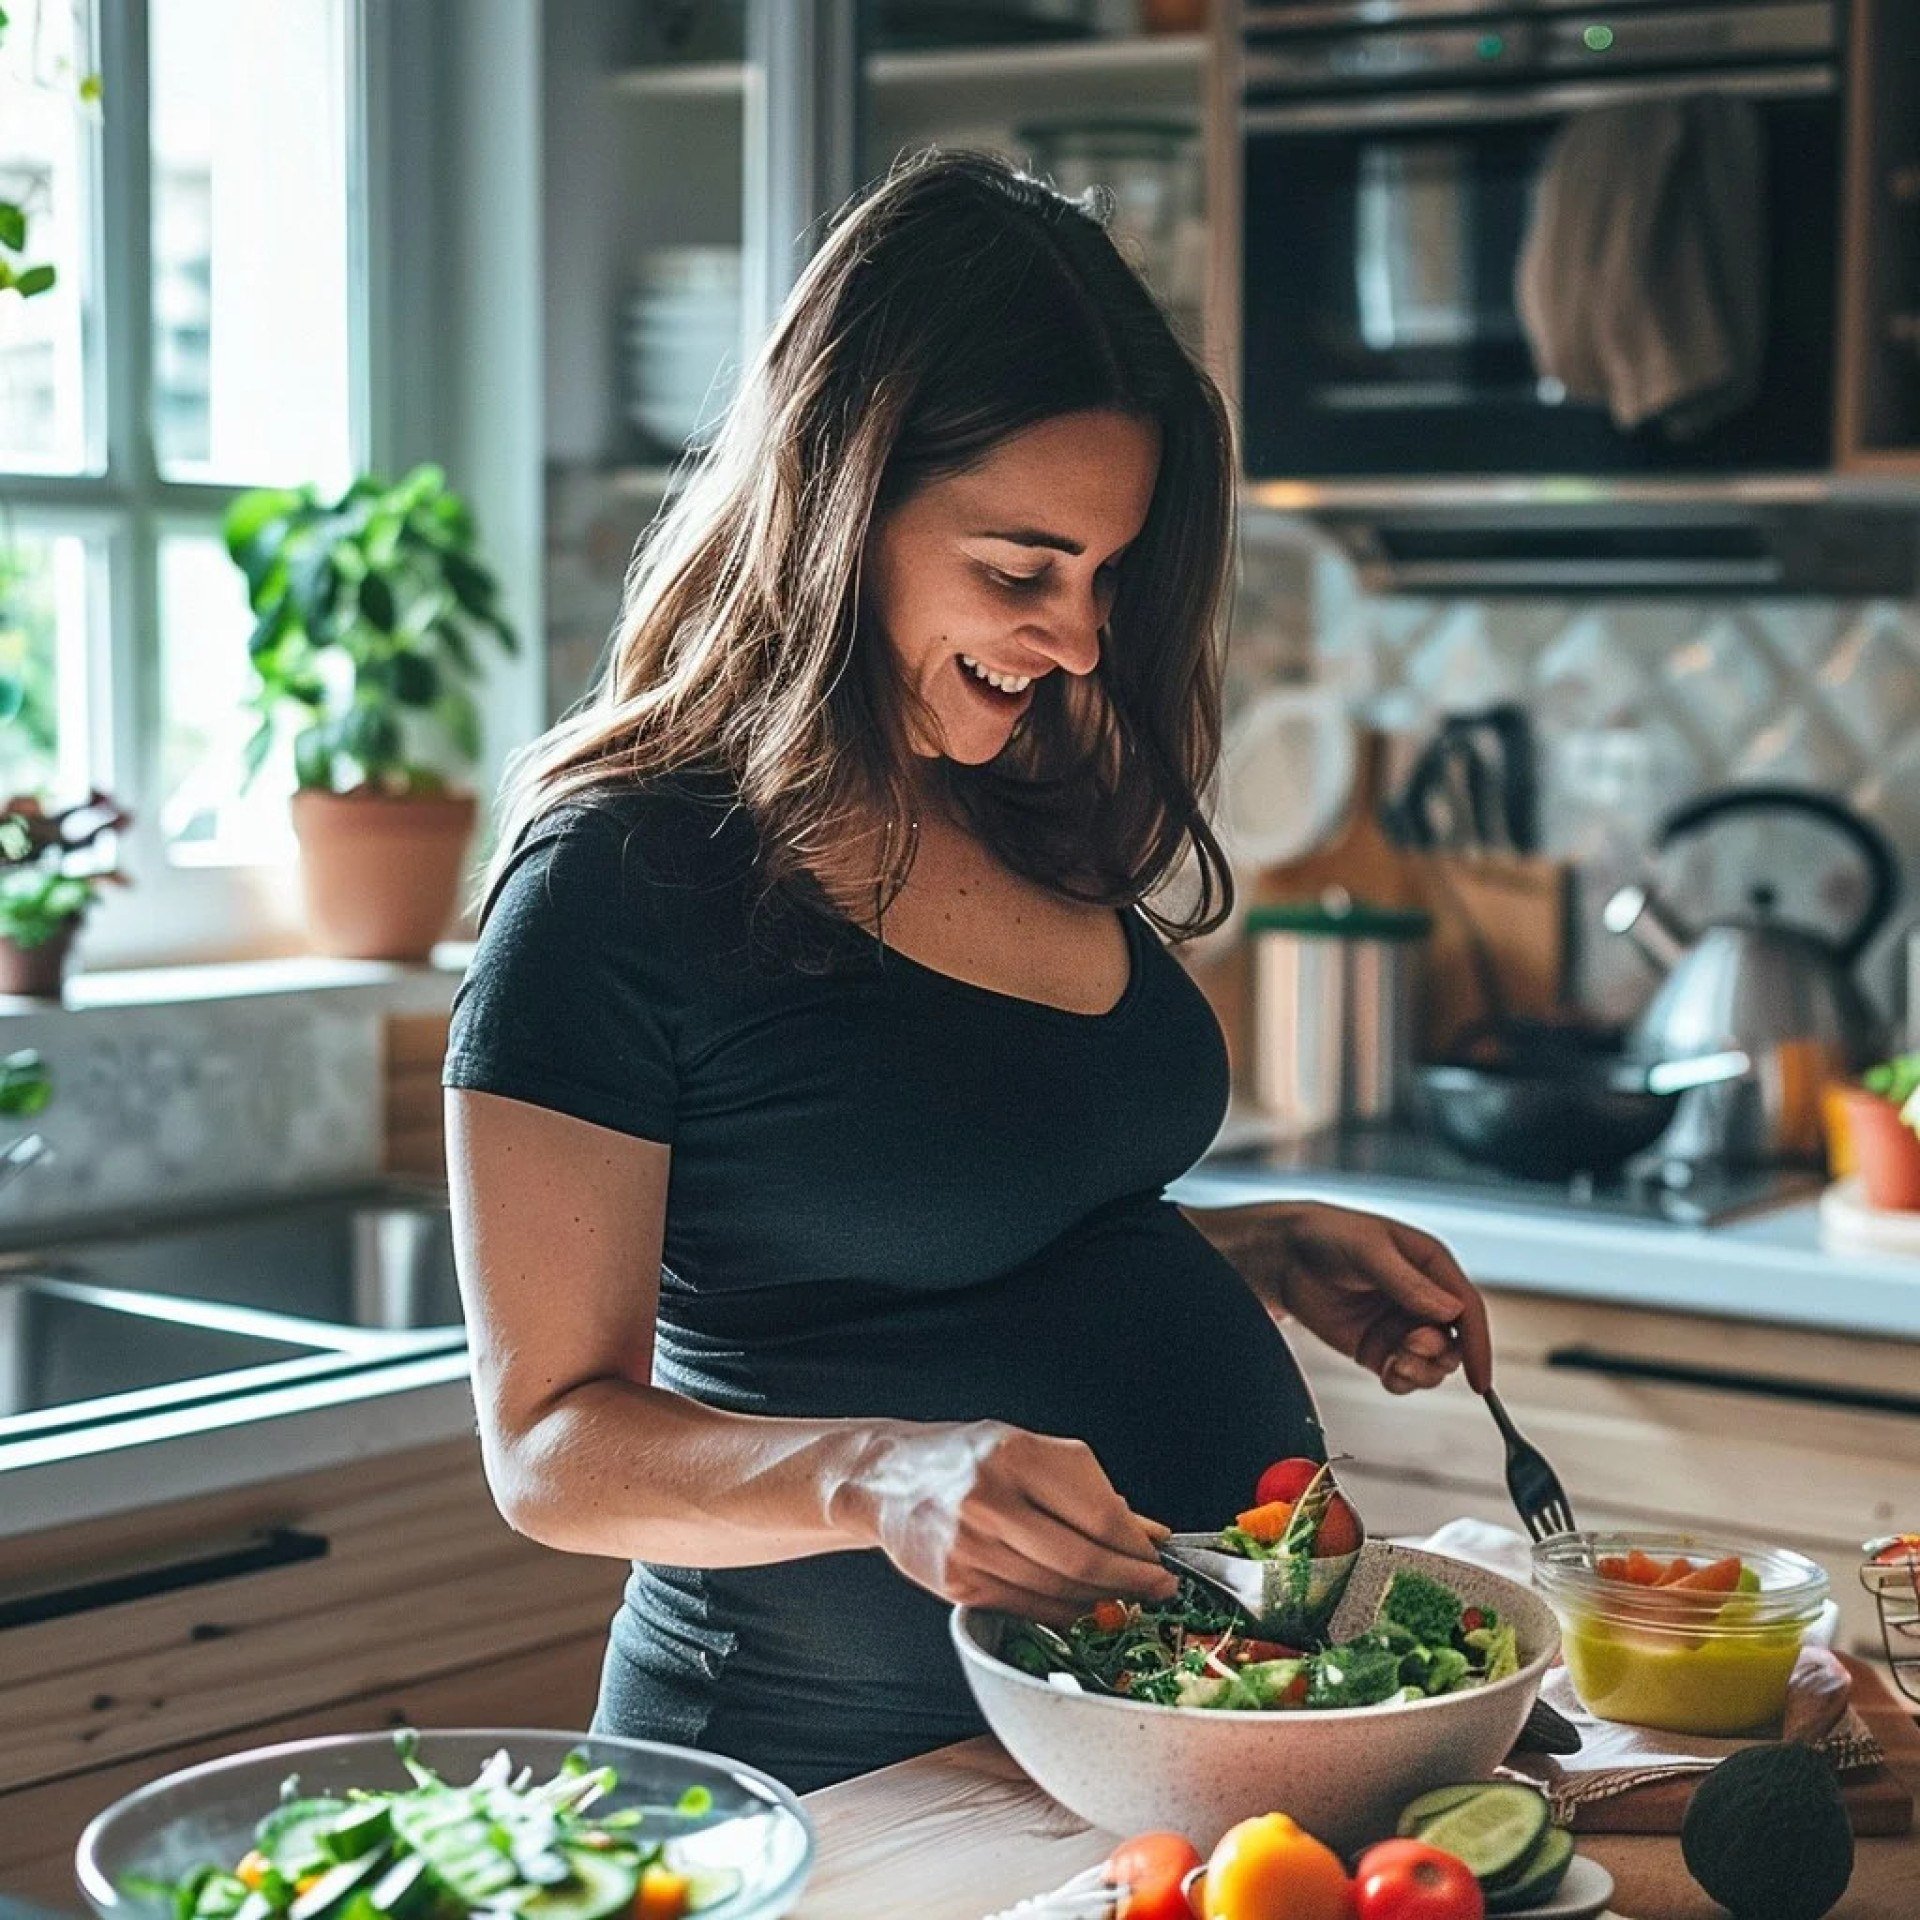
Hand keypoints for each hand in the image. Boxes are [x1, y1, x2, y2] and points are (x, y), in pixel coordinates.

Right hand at [833, 1419, 1177, 1626]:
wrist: (886, 1478)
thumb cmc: (966, 1460)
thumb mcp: (1027, 1452)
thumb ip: (1087, 1490)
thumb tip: (1150, 1533)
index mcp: (1015, 1454)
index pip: (1096, 1513)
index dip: (1136, 1546)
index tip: (1160, 1559)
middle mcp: (989, 1498)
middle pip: (1082, 1559)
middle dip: (1131, 1581)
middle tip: (1159, 1589)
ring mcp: (969, 1544)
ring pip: (1057, 1590)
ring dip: (1100, 1601)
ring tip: (1123, 1598)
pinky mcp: (956, 1582)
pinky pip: (1027, 1607)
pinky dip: (1063, 1612)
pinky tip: (1080, 1606)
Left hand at [1269, 1202, 1491, 1396]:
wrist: (1282, 1256)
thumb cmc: (1327, 1237)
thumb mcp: (1369, 1251)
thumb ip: (1407, 1282)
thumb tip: (1451, 1310)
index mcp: (1430, 1265)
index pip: (1468, 1308)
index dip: (1478, 1344)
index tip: (1480, 1380)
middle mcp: (1423, 1297)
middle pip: (1455, 1342)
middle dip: (1439, 1353)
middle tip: (1411, 1346)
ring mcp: (1400, 1324)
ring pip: (1432, 1364)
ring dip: (1422, 1371)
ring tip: (1397, 1362)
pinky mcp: (1377, 1347)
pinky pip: (1403, 1374)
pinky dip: (1402, 1381)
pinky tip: (1389, 1374)